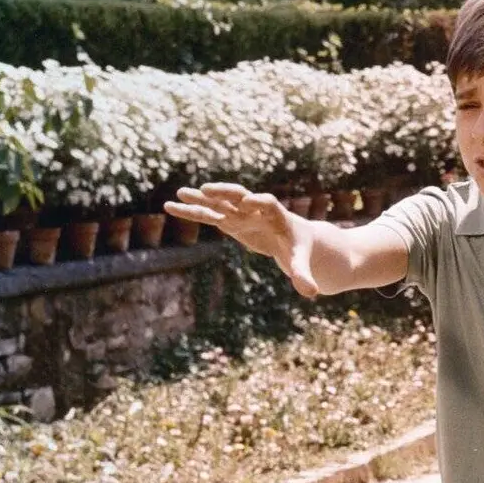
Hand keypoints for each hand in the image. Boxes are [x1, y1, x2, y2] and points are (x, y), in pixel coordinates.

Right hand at [163, 183, 318, 297]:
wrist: (295, 238)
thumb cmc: (300, 248)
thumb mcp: (301, 261)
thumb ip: (303, 275)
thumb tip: (312, 293)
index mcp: (278, 216)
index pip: (269, 204)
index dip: (260, 202)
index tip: (250, 202)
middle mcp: (257, 210)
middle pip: (241, 195)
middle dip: (226, 192)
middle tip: (208, 190)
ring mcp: (242, 214)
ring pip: (219, 203)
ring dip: (201, 198)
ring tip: (179, 192)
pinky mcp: (231, 222)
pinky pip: (209, 215)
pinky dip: (192, 211)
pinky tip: (171, 206)